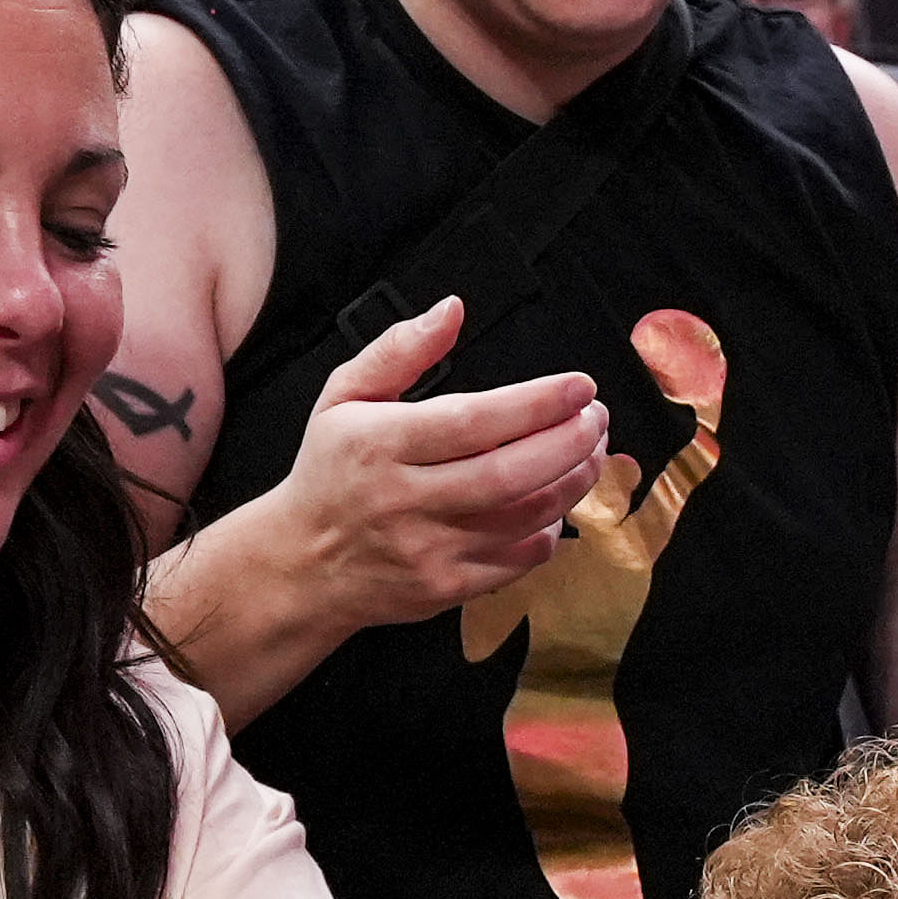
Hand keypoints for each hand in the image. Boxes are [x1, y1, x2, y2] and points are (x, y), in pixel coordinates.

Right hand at [258, 296, 616, 640]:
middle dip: (569, 443)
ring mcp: (426, 550)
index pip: (473, 421)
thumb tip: (452, 310)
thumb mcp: (343, 397)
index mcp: (380, 444)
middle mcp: (404, 500)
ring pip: (522, 519)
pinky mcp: (444, 589)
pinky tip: (555, 504)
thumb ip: (399, 350)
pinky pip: (517, 562)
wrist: (301, 565)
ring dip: (572, 483)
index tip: (579, 386)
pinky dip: (549, 531)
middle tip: (596, 418)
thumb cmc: (330, 473)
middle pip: (508, 474)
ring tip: (590, 452)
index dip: (536, 403)